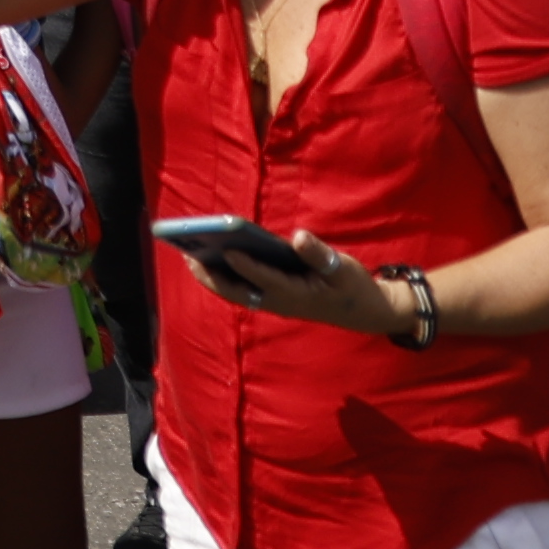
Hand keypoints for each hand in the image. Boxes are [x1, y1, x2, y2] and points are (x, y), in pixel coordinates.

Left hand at [185, 223, 413, 343]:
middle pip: (237, 291)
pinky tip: (209, 258)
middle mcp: (278, 301)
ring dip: (211, 276)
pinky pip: (240, 289)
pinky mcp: (272, 298)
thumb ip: (318, 255)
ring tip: (188, 253)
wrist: (362, 311)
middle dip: (211, 274)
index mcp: (296, 293)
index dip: (245, 265)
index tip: (226, 250)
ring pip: (235, 291)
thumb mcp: (342, 268)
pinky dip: (223, 276)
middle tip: (186, 253)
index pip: (265, 279)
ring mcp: (273, 302)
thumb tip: (298, 238)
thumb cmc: (351, 285)